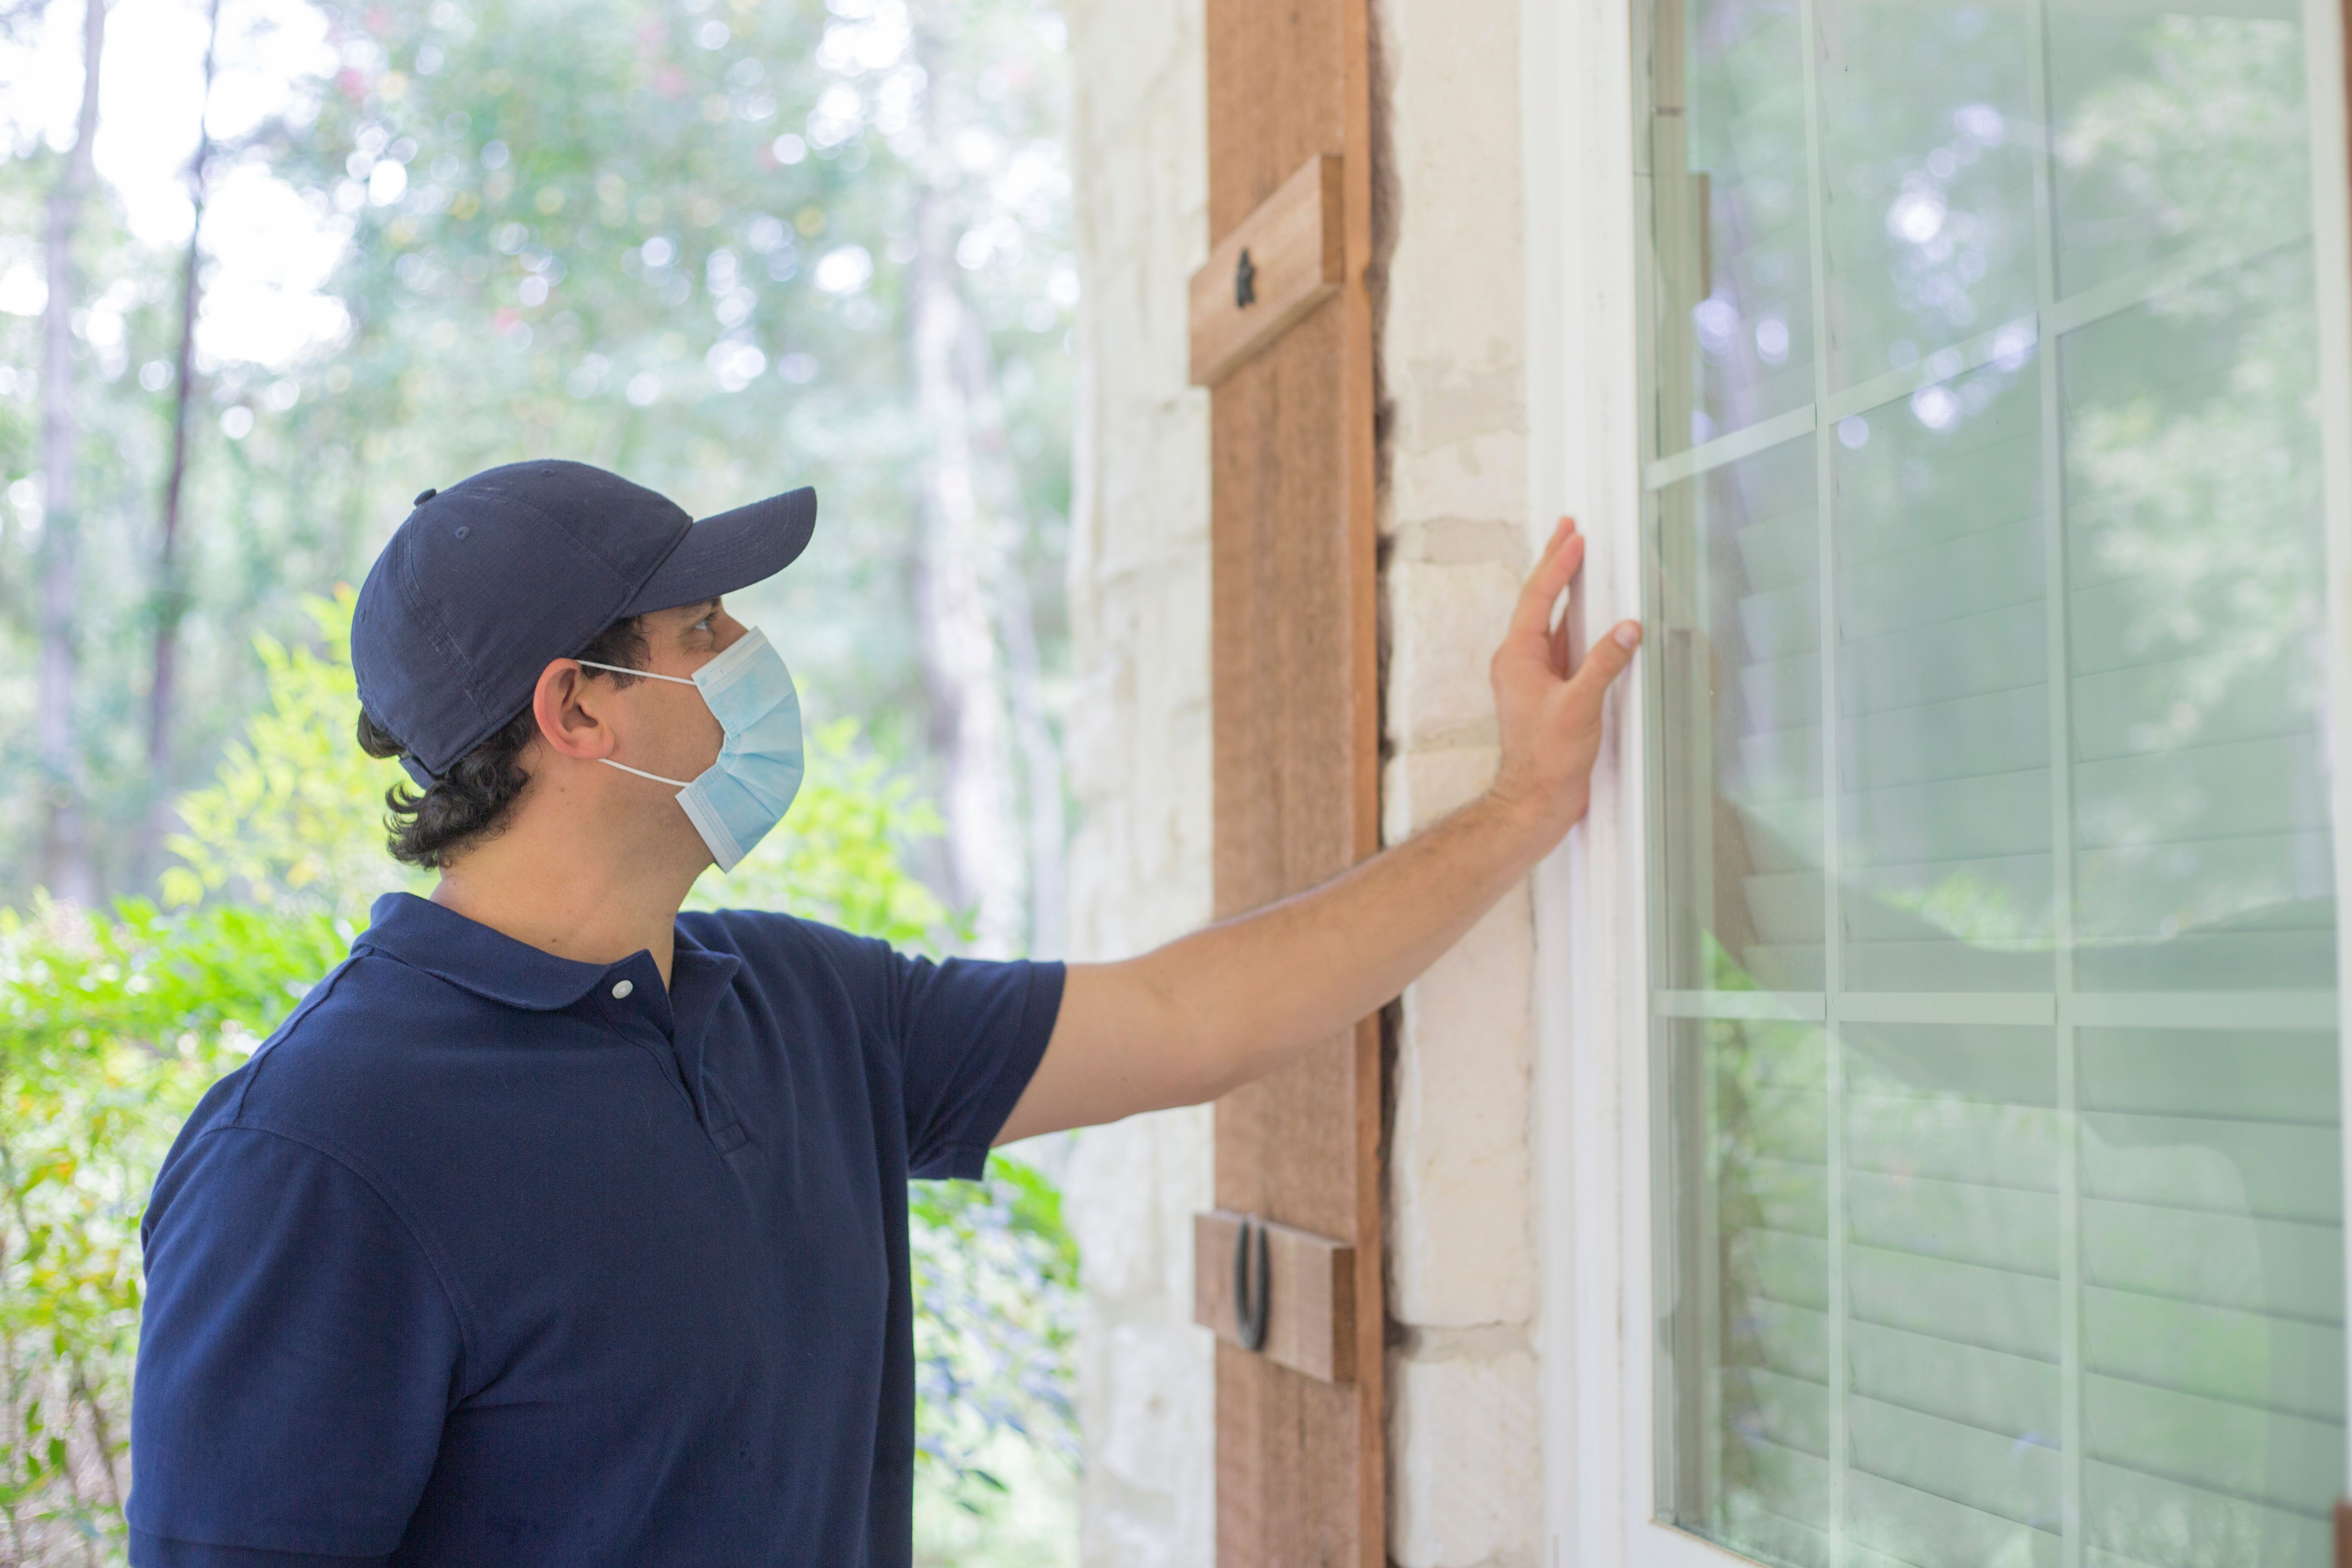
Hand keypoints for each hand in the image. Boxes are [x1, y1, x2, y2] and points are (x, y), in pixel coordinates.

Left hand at [1486, 515, 1641, 840]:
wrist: (1535, 799)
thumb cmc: (1548, 759)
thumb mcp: (1580, 707)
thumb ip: (1604, 664)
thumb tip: (1627, 628)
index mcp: (1516, 657)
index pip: (1538, 598)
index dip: (1558, 565)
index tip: (1574, 536)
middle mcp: (1519, 661)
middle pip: (1538, 601)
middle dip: (1555, 564)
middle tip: (1568, 528)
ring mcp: (1531, 675)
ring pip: (1550, 621)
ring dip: (1565, 590)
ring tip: (1578, 559)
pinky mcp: (1546, 690)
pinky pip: (1561, 644)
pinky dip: (1575, 622)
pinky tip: (1589, 614)